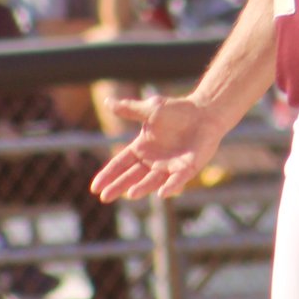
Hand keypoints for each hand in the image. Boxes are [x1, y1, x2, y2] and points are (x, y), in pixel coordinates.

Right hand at [90, 93, 223, 201]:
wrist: (204, 113)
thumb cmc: (177, 111)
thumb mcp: (150, 109)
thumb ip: (130, 109)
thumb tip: (106, 101)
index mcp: (141, 148)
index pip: (120, 163)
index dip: (108, 175)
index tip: (94, 188)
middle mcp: (153, 161)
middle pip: (132, 176)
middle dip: (118, 186)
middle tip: (105, 197)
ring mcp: (169, 167)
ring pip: (152, 180)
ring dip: (142, 188)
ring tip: (130, 195)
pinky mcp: (187, 169)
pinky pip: (178, 179)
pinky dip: (171, 186)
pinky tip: (162, 193)